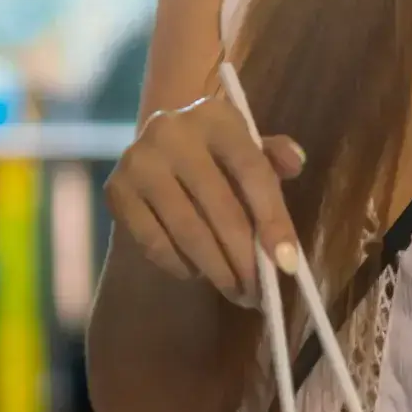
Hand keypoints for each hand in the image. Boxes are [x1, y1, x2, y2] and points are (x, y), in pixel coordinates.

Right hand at [102, 82, 304, 308]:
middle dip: (245, 259)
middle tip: (259, 294)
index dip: (273, 219)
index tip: (287, 264)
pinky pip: (154, 242)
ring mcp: (139, 160)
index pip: (252, 170)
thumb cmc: (215, 156)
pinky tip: (196, 272)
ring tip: (235, 291)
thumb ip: (274, 157)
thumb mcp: (247, 148)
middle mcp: (172, 131)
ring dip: (216, 270)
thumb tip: (295, 163)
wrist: (158, 146)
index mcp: (214, 117)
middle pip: (220, 207)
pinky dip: (180, 265)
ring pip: (188, 231)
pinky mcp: (115, 190)